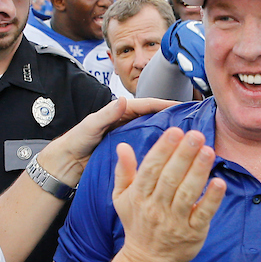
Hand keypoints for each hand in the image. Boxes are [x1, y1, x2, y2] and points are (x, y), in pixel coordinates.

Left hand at [38, 97, 176, 185]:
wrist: (68, 161)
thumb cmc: (77, 140)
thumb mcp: (92, 125)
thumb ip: (107, 113)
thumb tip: (122, 100)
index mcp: (121, 111)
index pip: (148, 105)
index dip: (166, 104)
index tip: (184, 106)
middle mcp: (127, 121)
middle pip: (155, 116)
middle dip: (172, 117)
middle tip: (192, 122)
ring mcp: (129, 135)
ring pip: (153, 131)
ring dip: (168, 133)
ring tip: (187, 138)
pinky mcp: (129, 149)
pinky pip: (147, 145)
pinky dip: (159, 147)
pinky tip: (171, 154)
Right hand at [113, 127, 224, 261]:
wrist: (147, 260)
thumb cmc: (137, 222)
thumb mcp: (122, 198)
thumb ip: (124, 171)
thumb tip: (123, 146)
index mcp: (139, 196)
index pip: (151, 169)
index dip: (163, 149)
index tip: (175, 131)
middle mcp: (156, 208)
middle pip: (170, 178)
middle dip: (184, 155)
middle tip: (196, 135)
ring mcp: (175, 222)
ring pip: (187, 193)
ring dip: (198, 171)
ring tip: (208, 151)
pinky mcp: (192, 233)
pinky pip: (203, 214)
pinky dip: (211, 199)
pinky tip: (219, 182)